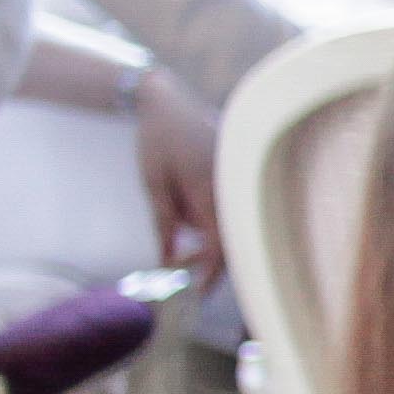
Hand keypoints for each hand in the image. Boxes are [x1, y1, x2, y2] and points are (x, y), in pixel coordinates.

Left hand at [132, 76, 224, 279]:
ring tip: (174, 216)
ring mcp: (240, 179)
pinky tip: (188, 202)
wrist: (169, 99)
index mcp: (211, 190)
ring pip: (229, 221)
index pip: (218, 246)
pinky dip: (211, 215)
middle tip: (176, 264)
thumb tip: (168, 260)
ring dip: (204, 230)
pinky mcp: (239, 173)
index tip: (195, 294)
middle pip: (230, 238)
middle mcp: (233, 186)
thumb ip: (165, 223)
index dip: (208, 274)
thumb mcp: (153, 184)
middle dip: (204, 256)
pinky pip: (231, 205)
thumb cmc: (157, 140)